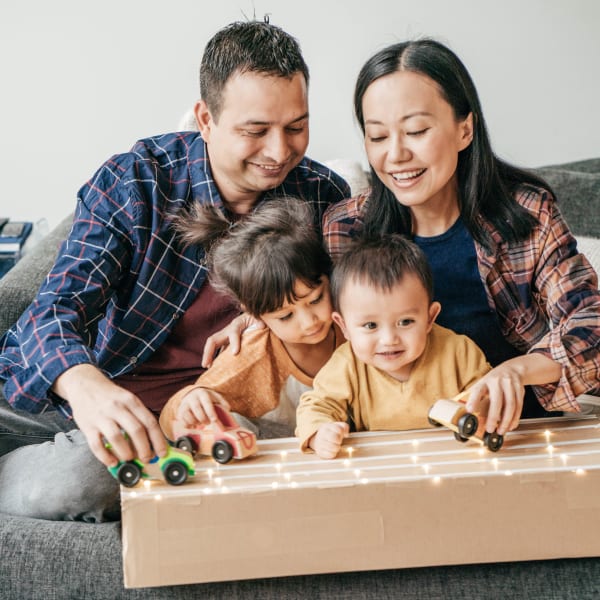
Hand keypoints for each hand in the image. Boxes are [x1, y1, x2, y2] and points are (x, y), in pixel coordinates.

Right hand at [52, 364, 166, 466]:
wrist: (84, 384)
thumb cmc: (110, 396)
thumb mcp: (128, 398)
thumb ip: (139, 417)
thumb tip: (152, 441)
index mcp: (131, 401)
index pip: (149, 422)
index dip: (158, 440)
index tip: (162, 453)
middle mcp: (117, 408)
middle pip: (136, 431)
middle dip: (144, 449)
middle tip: (147, 459)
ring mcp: (101, 417)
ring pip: (117, 438)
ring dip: (126, 453)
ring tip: (130, 459)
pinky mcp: (87, 426)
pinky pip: (96, 445)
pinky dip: (105, 457)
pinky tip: (112, 462)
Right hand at [176, 388, 229, 427]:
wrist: (192, 394)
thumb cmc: (206, 398)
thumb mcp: (215, 397)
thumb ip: (222, 402)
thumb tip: (228, 408)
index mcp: (202, 393)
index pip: (206, 403)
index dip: (210, 412)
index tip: (214, 420)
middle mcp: (192, 398)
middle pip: (197, 410)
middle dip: (204, 419)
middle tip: (208, 422)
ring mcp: (184, 405)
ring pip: (188, 416)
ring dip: (196, 422)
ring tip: (200, 422)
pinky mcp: (179, 412)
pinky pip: (183, 422)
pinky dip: (189, 426)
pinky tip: (193, 424)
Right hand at [201, 313, 264, 367]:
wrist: (253, 316)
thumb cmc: (257, 319)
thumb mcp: (260, 319)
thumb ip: (260, 323)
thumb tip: (261, 326)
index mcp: (238, 324)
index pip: (234, 332)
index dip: (234, 342)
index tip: (235, 353)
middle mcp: (228, 329)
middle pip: (214, 339)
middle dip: (209, 352)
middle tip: (206, 364)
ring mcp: (225, 336)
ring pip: (212, 345)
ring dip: (207, 356)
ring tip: (206, 367)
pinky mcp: (226, 342)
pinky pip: (217, 350)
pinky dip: (213, 358)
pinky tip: (213, 368)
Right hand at [308, 422, 348, 458]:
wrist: (318, 440)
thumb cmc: (331, 433)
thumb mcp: (337, 426)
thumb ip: (344, 426)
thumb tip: (346, 434)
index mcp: (326, 426)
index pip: (339, 429)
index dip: (342, 433)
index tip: (340, 434)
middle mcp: (322, 434)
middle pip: (335, 438)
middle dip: (339, 440)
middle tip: (338, 441)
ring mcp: (319, 443)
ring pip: (333, 447)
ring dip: (337, 447)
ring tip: (335, 445)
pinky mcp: (320, 452)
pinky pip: (331, 454)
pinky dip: (334, 453)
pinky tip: (332, 450)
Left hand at [465, 353, 561, 435]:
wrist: (513, 369)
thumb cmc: (494, 380)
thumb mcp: (483, 384)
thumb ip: (477, 396)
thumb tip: (468, 413)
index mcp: (485, 381)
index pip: (478, 390)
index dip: (473, 400)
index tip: (469, 410)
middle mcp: (498, 381)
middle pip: (497, 401)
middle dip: (493, 417)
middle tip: (490, 429)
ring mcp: (510, 385)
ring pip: (511, 405)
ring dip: (506, 421)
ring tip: (501, 431)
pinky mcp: (520, 390)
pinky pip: (519, 406)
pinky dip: (515, 418)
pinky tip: (511, 425)